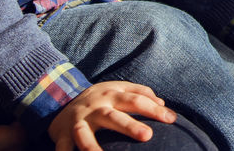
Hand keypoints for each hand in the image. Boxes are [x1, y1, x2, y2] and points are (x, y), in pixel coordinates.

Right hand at [48, 81, 173, 150]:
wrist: (61, 99)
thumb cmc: (100, 99)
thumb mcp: (119, 89)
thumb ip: (141, 93)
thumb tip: (163, 104)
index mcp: (112, 95)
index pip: (136, 100)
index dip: (153, 109)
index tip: (171, 120)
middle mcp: (96, 107)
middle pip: (113, 115)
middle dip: (129, 126)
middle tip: (148, 136)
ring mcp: (78, 121)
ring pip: (84, 134)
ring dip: (92, 147)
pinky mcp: (62, 135)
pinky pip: (63, 147)